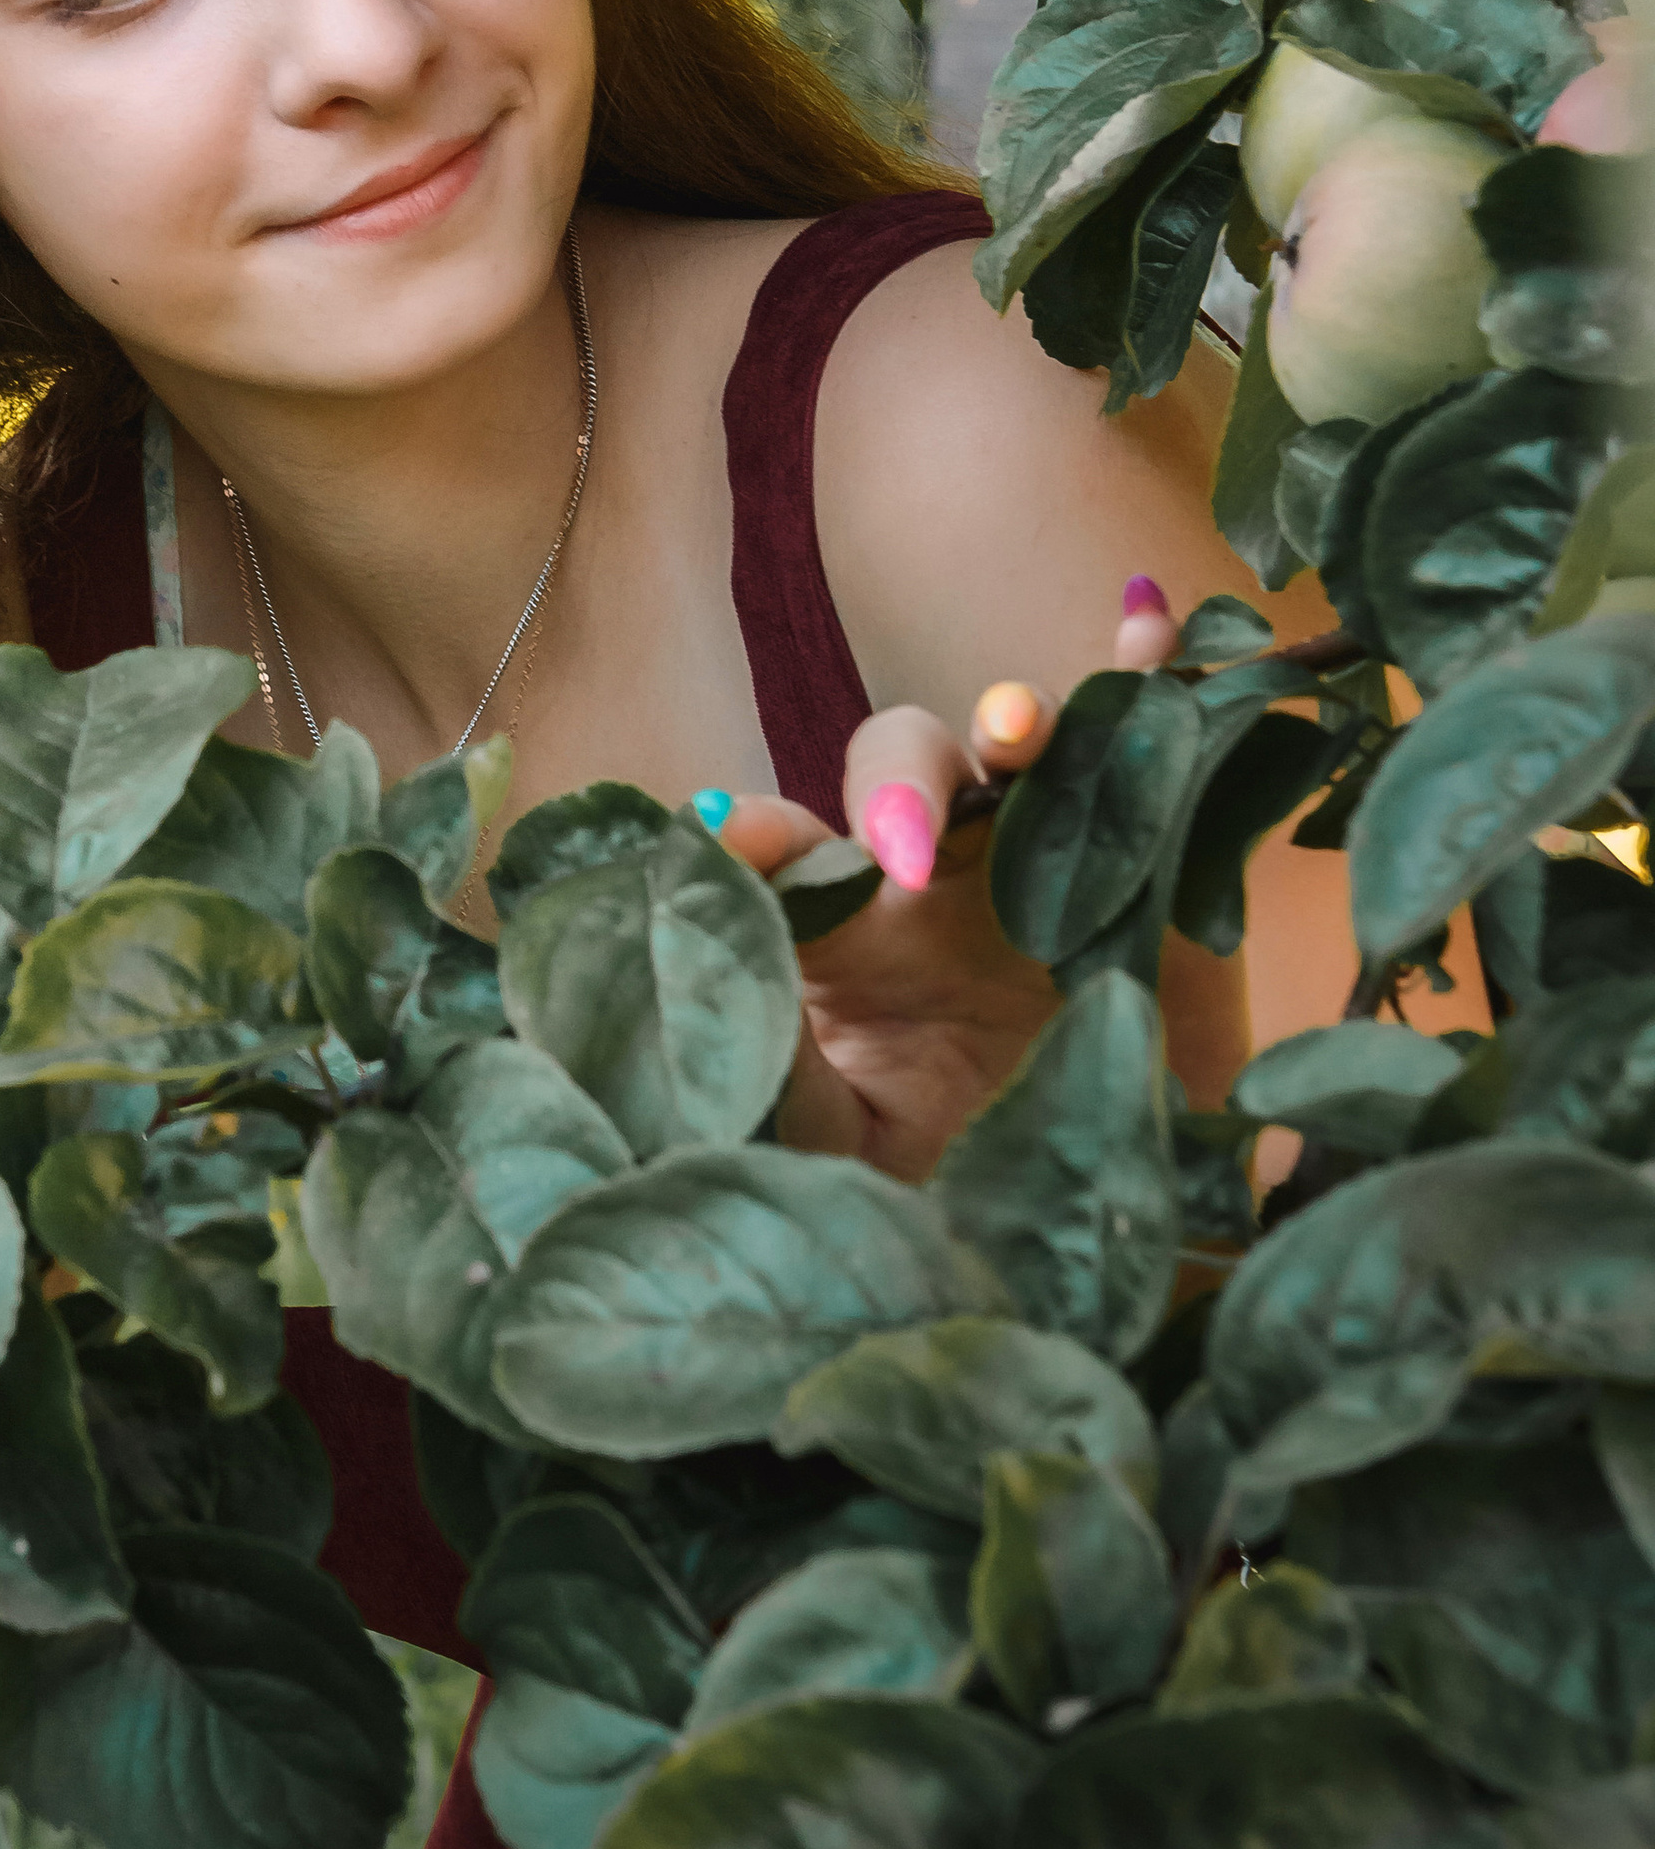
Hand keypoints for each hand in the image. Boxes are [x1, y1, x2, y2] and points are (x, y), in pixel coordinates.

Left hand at [703, 578, 1193, 1181]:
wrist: (1099, 1230)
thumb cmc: (950, 1181)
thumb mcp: (841, 1154)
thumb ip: (776, 1084)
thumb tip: (700, 1012)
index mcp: (846, 929)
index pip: (783, 848)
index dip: (746, 830)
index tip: (717, 833)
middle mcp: (940, 869)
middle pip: (895, 765)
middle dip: (891, 784)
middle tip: (898, 860)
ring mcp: (1043, 847)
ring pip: (1016, 746)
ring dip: (1013, 717)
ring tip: (1012, 730)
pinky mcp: (1147, 849)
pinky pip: (1146, 740)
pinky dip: (1145, 669)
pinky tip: (1146, 618)